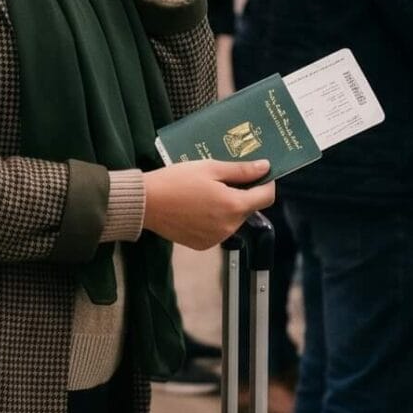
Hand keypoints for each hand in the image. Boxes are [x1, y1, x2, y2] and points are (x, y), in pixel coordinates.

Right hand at [143, 159, 276, 249]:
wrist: (145, 204)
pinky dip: (214, 219)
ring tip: (205, 193)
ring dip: (227, 207)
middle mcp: (230, 226)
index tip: (258, 173)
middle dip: (242, 193)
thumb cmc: (176, 181)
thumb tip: (266, 167)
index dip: (266, 183)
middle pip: (248, 208)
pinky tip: (197, 207)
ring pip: (233, 219)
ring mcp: (216, 238)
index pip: (266, 196)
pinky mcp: (203, 244)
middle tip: (221, 179)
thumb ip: (241, 170)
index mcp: (234, 206)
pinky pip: (218, 230)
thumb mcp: (210, 168)